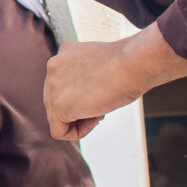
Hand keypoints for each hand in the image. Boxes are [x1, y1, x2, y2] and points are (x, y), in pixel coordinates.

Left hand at [43, 25, 186, 139]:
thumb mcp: (101, 66)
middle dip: (81, 108)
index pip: (64, 84)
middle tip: (103, 104)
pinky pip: (59, 131)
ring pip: (57, 117)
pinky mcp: (58, 106)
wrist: (134, 62)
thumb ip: (86, 77)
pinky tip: (95, 119)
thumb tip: (85, 98)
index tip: (102, 94)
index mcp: (65, 53)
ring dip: (80, 119)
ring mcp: (52, 86)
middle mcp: (54, 66)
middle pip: (58, 100)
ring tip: (101, 109)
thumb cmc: (129, 64)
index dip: (84, 96)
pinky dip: (77, 132)